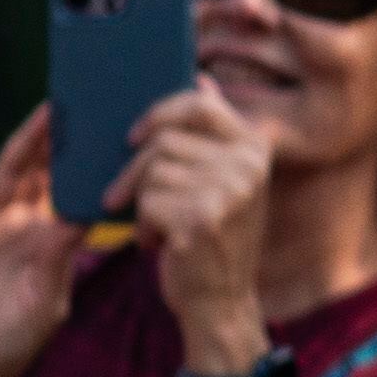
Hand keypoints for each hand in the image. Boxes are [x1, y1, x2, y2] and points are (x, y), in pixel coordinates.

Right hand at [0, 108, 88, 376]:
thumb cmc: (7, 343)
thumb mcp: (46, 302)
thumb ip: (58, 259)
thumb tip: (77, 216)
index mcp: (54, 242)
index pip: (81, 194)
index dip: (100, 166)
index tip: (126, 135)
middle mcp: (23, 225)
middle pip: (49, 173)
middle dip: (69, 141)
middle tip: (95, 103)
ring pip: (11, 171)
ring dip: (30, 140)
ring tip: (51, 107)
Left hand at [118, 84, 275, 370]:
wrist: (219, 300)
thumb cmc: (211, 236)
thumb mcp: (222, 180)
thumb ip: (212, 134)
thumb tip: (200, 76)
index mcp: (253, 147)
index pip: (199, 103)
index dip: (159, 112)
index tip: (133, 137)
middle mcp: (248, 165)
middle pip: (162, 140)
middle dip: (134, 170)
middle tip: (122, 196)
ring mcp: (230, 191)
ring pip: (151, 172)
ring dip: (141, 203)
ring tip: (158, 227)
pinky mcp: (203, 218)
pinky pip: (148, 202)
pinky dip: (143, 227)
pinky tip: (161, 245)